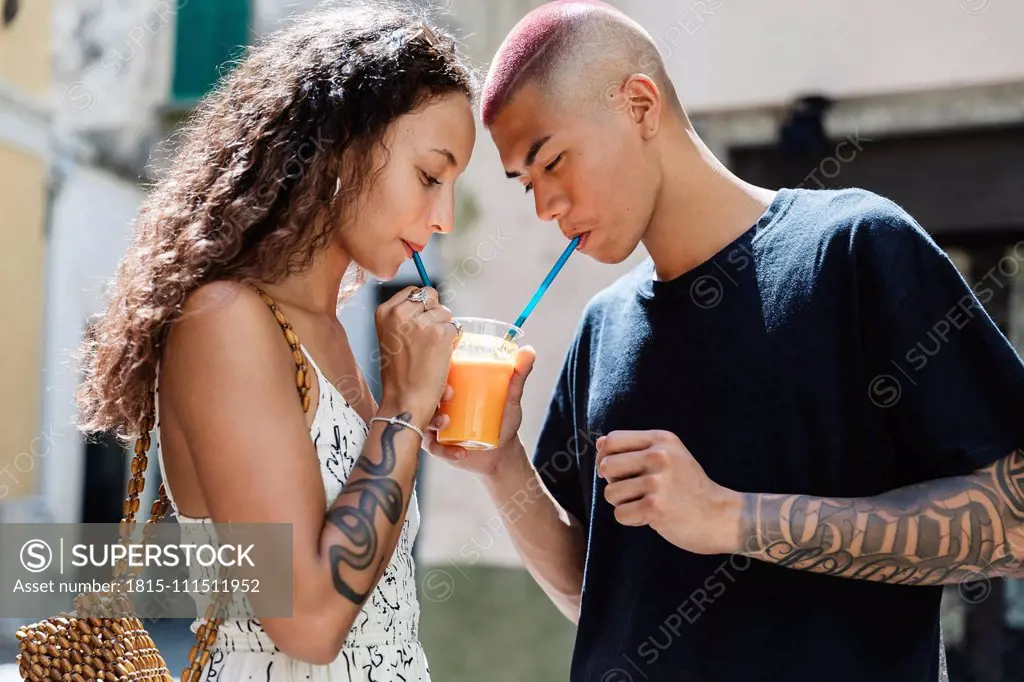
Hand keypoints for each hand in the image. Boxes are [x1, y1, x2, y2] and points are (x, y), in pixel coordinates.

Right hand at [375, 286, 458, 426]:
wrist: (405, 400)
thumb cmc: (399, 375)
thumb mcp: (391, 337)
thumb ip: (405, 318)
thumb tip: (429, 304)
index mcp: (385, 311)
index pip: (414, 291)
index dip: (422, 307)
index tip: (420, 323)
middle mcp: (401, 312)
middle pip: (431, 296)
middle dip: (434, 314)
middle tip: (427, 339)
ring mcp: (421, 322)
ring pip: (445, 312)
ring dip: (444, 329)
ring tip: (431, 351)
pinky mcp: (440, 333)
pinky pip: (455, 329)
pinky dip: (452, 343)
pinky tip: (439, 357)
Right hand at [424, 345, 536, 475]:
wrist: (501, 453)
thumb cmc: (502, 420)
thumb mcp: (510, 397)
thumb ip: (518, 375)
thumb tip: (529, 350)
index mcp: (453, 386)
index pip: (437, 372)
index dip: (436, 367)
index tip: (447, 367)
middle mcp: (440, 403)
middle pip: (425, 393)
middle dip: (432, 392)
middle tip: (448, 394)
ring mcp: (436, 424)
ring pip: (424, 419)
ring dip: (433, 420)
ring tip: (447, 422)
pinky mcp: (436, 445)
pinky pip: (432, 447)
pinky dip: (445, 450)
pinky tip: (460, 453)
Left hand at [597, 430, 741, 554]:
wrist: (722, 516)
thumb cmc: (689, 488)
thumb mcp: (669, 456)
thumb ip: (634, 448)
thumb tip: (599, 442)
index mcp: (661, 439)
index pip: (612, 440)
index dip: (604, 457)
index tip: (615, 472)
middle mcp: (660, 456)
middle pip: (606, 466)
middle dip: (612, 482)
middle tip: (632, 491)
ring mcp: (658, 482)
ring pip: (610, 493)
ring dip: (622, 503)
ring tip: (645, 504)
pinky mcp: (656, 507)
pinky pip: (620, 514)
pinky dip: (630, 519)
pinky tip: (650, 517)